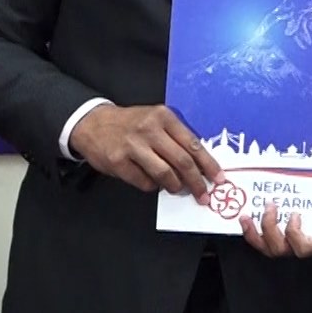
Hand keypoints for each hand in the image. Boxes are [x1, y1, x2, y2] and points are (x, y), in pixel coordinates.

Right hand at [69, 104, 223, 199]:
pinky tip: (152, 182)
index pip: (193, 144)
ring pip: (164, 174)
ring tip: (177, 188)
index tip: (218, 178)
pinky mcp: (119, 162)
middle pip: (182, 161)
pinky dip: (152, 186)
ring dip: (175, 186)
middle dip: (196, 182)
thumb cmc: (130, 124)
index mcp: (164, 117)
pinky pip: (144, 182)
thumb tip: (199, 164)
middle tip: (203, 194)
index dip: (208, 164)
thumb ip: (175, 137)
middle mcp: (149, 130)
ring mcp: (133, 146)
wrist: (93, 123)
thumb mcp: (155, 120)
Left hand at [242, 204, 311, 258]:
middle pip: (281, 250)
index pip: (305, 249)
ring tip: (248, 215)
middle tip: (271, 206)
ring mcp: (289, 244)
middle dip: (271, 230)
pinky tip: (244, 218)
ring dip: (255, 234)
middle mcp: (304, 247)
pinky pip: (260, 243)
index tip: (295, 215)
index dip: (295, 236)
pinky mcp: (278, 236)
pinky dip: (250, 234)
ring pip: (268, 249)